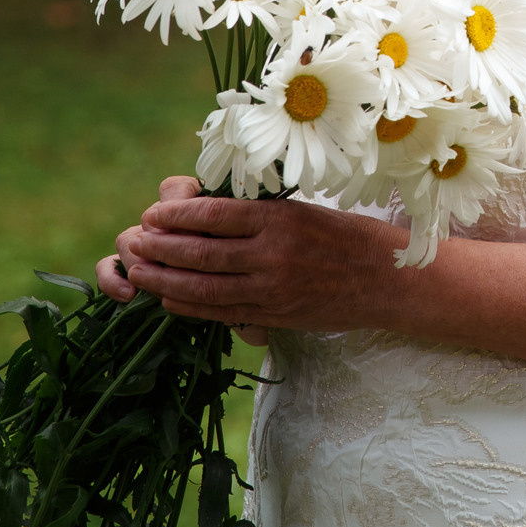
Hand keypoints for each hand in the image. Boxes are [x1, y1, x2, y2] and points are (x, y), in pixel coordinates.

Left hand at [99, 176, 404, 335]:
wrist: (388, 279)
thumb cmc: (346, 237)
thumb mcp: (304, 212)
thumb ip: (259, 216)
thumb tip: (206, 213)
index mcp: (280, 219)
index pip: (214, 215)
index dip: (176, 215)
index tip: (152, 213)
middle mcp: (273, 254)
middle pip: (201, 252)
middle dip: (161, 248)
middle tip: (136, 241)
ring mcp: (272, 289)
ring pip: (205, 286)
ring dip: (166, 279)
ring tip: (140, 272)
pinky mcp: (275, 315)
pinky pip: (222, 312)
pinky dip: (191, 305)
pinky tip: (170, 298)